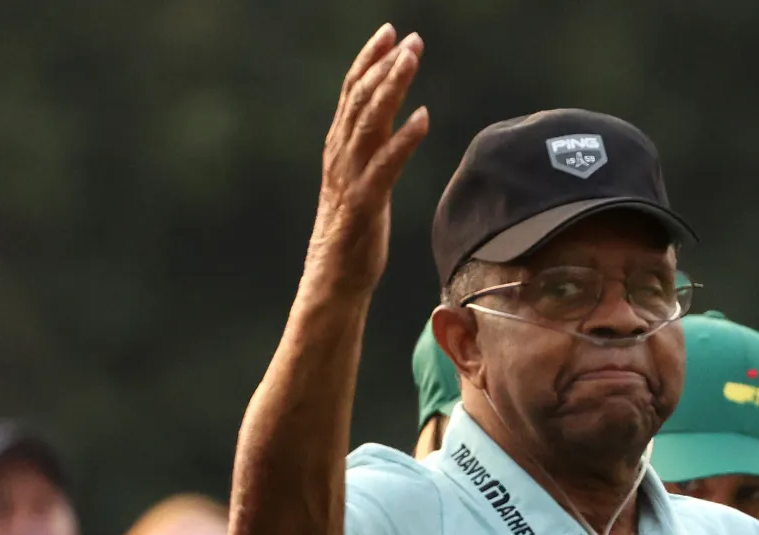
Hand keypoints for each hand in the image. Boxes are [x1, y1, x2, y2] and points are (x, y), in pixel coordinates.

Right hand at [307, 26, 429, 298]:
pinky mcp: (365, 203)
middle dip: (384, 64)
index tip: (388, 32)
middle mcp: (340, 156)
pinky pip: (385, 165)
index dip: (368, 60)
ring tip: (412, 60)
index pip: (351, 93)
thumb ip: (373, 151)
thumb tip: (393, 123)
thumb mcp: (364, 183)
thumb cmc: (354, 234)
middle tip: (409, 38)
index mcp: (339, 148)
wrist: (335, 279)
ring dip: (392, 88)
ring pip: (369, 121)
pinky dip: (403, 138)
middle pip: (360, 98)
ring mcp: (350, 178)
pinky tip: (423, 117)